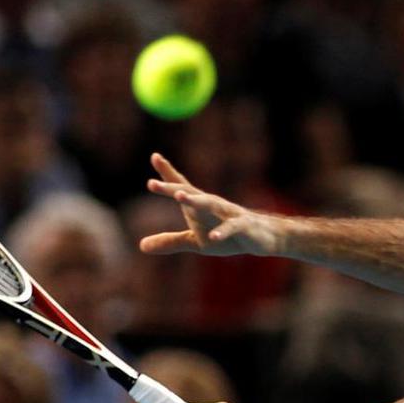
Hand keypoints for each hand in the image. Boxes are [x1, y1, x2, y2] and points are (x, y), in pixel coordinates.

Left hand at [139, 153, 283, 256]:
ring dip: (194, 200)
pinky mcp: (242, 226)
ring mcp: (228, 214)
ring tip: (179, 197)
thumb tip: (141, 246)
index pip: (181, 185)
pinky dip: (222, 231)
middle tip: (151, 183)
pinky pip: (231, 227)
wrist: (262, 238)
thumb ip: (170, 241)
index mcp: (199, 206)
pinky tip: (213, 236)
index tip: (154, 156)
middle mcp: (212, 204)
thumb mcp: (195, 242)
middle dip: (171, 187)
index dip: (167, 172)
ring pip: (209, 204)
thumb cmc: (227, 236)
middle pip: (189, 193)